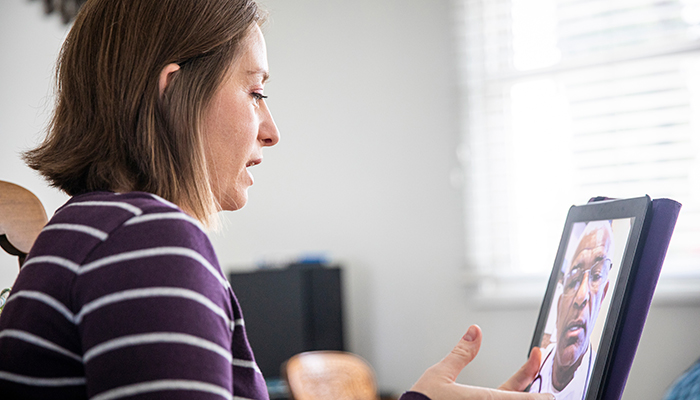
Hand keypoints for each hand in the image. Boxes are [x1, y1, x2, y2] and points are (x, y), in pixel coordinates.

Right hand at [409, 325, 553, 399]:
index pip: (530, 397)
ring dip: (520, 398)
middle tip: (535, 378)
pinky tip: (508, 394)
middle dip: (533, 392)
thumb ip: (462, 353)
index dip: (536, 377)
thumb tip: (475, 331)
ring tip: (524, 388)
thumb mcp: (440, 375)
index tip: (537, 360)